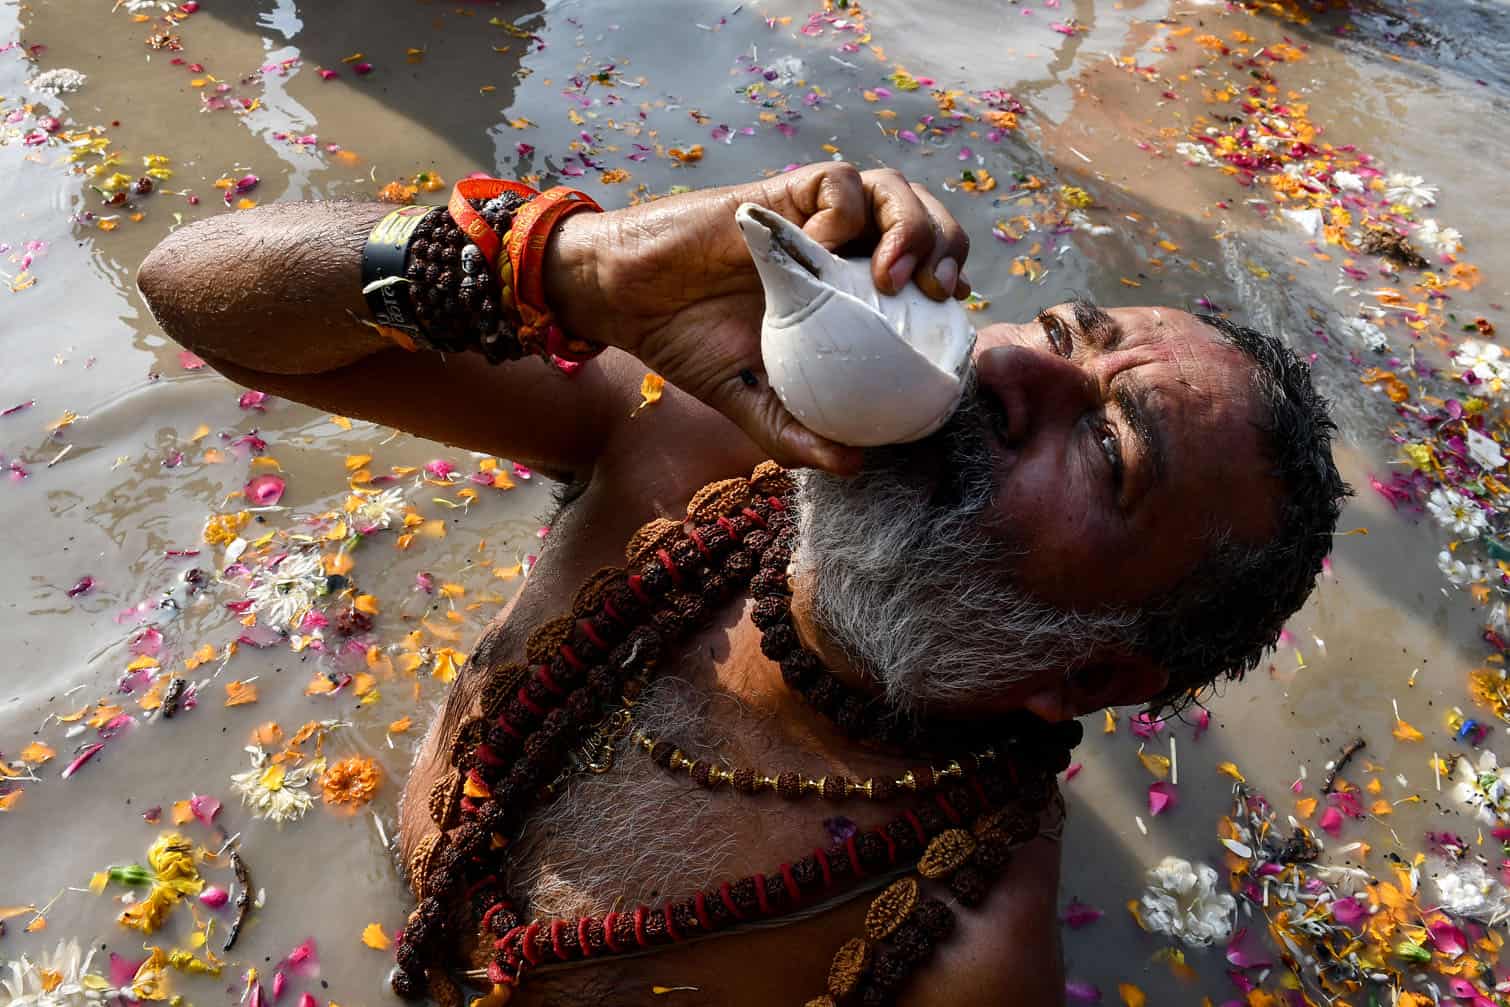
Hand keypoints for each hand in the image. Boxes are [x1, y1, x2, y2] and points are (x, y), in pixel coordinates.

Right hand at [544, 163, 970, 473]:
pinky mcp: (782, 193)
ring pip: (893, 190)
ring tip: (891, 276)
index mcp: (847, 292)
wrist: (627, 303)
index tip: (952, 325)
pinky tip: (823, 244)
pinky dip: (844, 210)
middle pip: (924, 224)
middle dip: (947, 249)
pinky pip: (837, 183)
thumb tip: (853, 465)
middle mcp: (840, 248)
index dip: (949, 289)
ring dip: (910, 226)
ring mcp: (813, 217)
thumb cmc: (689, 345)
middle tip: (936, 295)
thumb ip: (797, 433)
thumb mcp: (751, 403)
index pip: (923, 274)